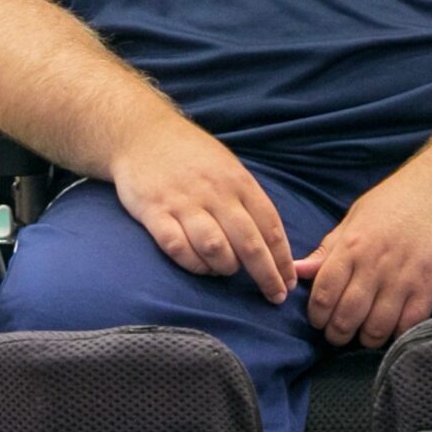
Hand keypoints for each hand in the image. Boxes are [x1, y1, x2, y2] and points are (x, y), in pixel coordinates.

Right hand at [111, 115, 295, 302]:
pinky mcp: (154, 211)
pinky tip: (200, 266)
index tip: (289, 282)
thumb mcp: (228, 168)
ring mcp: (183, 202)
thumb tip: (272, 242)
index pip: (270, 225)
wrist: (142, 134)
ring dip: (226, 268)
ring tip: (227, 272)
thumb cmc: (191, 156)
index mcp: (238, 181)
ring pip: (214, 248)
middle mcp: (214, 193)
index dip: (282, 258)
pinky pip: (177, 247)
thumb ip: (248, 201)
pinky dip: (192, 264)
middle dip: (266, 275)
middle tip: (274, 296)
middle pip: (248, 243)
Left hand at [294, 154, 431, 348]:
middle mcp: (375, 263)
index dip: (317, 316)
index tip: (319, 321)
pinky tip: (393, 329)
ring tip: (365, 335)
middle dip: (337, 334)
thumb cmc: (398, 197)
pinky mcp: (431, 284)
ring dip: (367, 339)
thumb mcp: (356, 216)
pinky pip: (409, 324)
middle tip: (339, 335)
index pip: (323, 293)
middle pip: (347, 316)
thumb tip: (297, 270)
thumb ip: (328, 248)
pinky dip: (398, 335)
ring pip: (377, 327)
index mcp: (352, 244)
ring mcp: (404, 276)